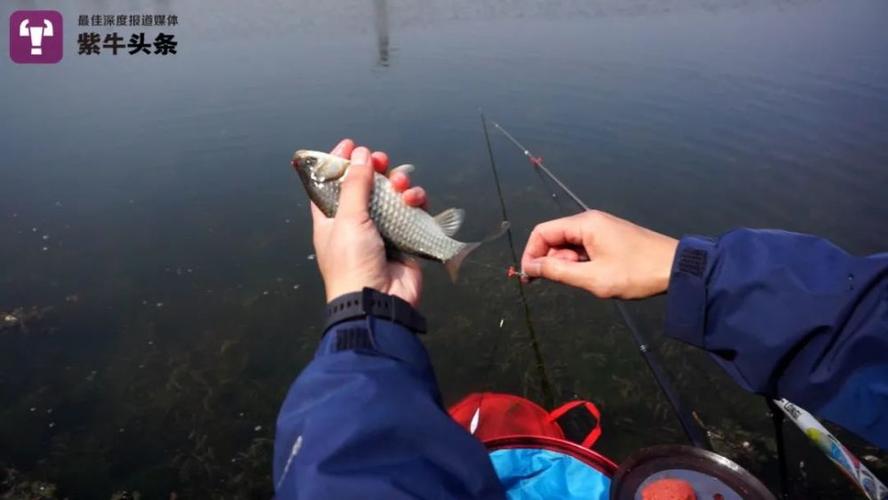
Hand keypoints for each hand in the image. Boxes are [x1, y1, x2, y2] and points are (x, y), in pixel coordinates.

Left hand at [310, 139, 425, 305]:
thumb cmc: (352, 262)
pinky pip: (412, 211)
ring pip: (392, 195)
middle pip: (366, 186)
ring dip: (398, 184)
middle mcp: (356, 222)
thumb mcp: (348, 219)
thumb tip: (360, 154)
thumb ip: (355, 185)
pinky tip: (414, 200)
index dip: (339, 163)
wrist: (378, 301)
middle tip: (381, 160)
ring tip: (401, 185)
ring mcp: (382, 230)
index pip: (331, 184)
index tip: (350, 144)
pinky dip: (415, 201)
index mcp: (331, 219)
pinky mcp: (406, 238)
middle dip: (375, 169)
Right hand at [520, 210, 678, 298]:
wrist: (676, 269)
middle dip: (550, 261)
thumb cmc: (635, 273)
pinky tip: (593, 277)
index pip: (542, 232)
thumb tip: (530, 267)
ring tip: (585, 281)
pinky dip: (580, 263)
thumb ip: (557, 272)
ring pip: (569, 245)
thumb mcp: (593, 278)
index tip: (529, 278)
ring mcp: (601, 228)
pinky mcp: (610, 238)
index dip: (531, 254)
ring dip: (567, 265)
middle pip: (554, 238)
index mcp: (584, 223)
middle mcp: (590, 220)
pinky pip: (583, 248)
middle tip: (562, 284)